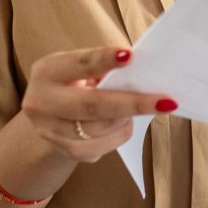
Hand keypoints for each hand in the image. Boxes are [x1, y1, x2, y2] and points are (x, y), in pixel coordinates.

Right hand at [20, 46, 176, 163]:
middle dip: (133, 103)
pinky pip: (103, 146)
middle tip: (166, 101)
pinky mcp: (64, 151)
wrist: (46, 118)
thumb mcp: (80, 70)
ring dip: (127, 119)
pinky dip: (120, 132)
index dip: (104, 60)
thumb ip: (104, 70)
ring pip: (101, 129)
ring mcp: (50, 131)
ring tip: (143, 107)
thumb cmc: (75, 84)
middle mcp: (41, 102)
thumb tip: (144, 74)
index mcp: (48, 71)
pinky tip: (124, 122)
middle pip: (92, 105)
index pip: (80, 64)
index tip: (131, 56)